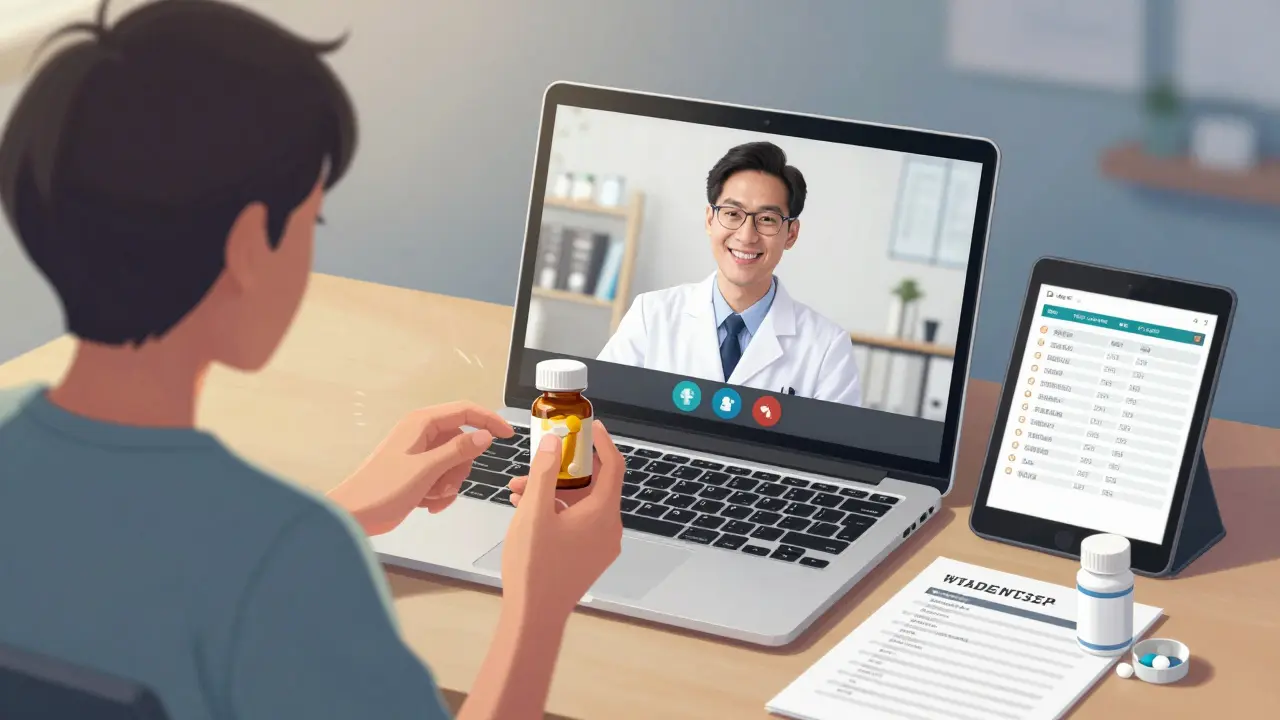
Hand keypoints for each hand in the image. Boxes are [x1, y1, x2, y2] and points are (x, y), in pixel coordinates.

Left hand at [328, 401, 513, 534]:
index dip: (489, 420)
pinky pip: (442, 476)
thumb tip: (485, 436)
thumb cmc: (381, 489)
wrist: (354, 515)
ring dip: (450, 483)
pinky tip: (428, 504)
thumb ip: (458, 450)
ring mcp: (418, 453)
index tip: (507, 435)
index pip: (465, 411)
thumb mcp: (426, 469)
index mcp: (421, 423)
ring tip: (432, 497)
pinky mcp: (416, 472)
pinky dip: (440, 492)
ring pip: (454, 462)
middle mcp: (421, 434)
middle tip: (447, 484)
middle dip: (460, 467)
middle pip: (462, 442)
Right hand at [500, 421, 624, 616]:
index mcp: (603, 514)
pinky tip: (526, 509)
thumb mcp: (534, 512)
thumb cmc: (535, 568)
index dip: (602, 442)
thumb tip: (553, 443)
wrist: (534, 617)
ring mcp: (600, 545)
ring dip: (552, 491)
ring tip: (518, 489)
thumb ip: (544, 472)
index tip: (590, 426)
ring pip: (580, 504)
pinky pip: (577, 522)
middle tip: (542, 458)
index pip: (613, 466)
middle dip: (562, 469)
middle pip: (594, 484)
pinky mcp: (588, 557)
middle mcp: (608, 529)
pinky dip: (556, 511)